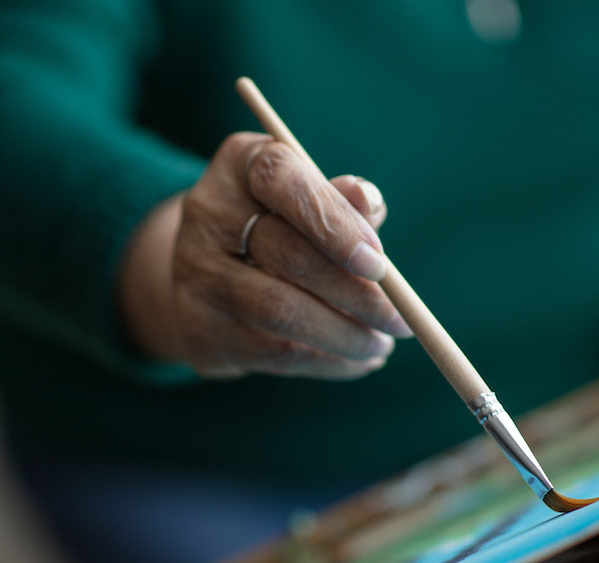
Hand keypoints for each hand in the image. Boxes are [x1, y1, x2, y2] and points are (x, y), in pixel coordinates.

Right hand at [120, 132, 409, 379]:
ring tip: (382, 346)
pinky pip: (273, 353)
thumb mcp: (310, 199)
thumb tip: (368, 202)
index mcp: (240, 165)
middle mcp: (208, 215)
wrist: (210, 274)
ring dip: (345, 336)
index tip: (379, 264)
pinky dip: (325, 362)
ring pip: (282, 312)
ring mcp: (196, 274)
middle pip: (289, 255)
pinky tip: (355, 362)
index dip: (333, 221)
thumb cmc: (281, 226)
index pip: (282, 180)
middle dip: (357, 294)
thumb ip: (341, 200)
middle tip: (402, 319)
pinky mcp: (200, 329)